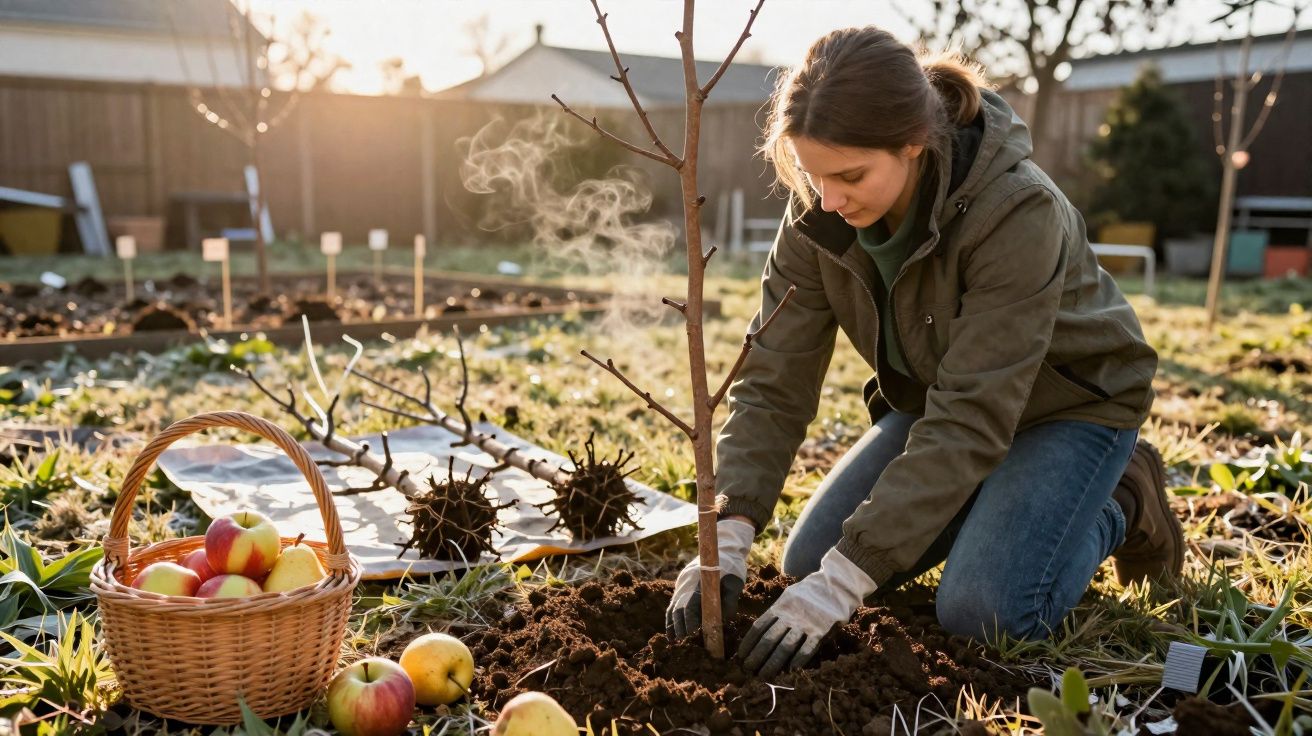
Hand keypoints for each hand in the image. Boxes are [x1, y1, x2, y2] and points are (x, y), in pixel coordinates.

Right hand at [665, 518, 754, 637]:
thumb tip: (724, 619)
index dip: (689, 621)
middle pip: (678, 607)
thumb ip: (729, 599)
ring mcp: (682, 582)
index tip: (690, 635)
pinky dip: (672, 617)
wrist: (725, 546)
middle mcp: (687, 581)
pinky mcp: (682, 584)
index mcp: (699, 580)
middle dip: (679, 626)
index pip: (690, 604)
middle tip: (682, 643)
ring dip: (673, 624)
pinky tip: (672, 631)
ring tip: (674, 641)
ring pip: (673, 606)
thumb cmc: (732, 565)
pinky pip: (674, 603)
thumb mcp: (736, 581)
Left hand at [737, 547, 876, 677]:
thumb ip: (778, 612)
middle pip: (769, 639)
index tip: (741, 655)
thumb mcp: (788, 596)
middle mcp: (789, 616)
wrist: (834, 584)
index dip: (749, 642)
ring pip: (785, 647)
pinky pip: (807, 649)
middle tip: (748, 670)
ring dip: (773, 663)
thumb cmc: (809, 592)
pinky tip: (790, 671)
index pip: (759, 627)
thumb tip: (761, 632)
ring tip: (764, 675)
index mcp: (779, 607)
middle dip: (757, 656)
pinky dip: (798, 660)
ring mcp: (804, 624)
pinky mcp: (820, 631)